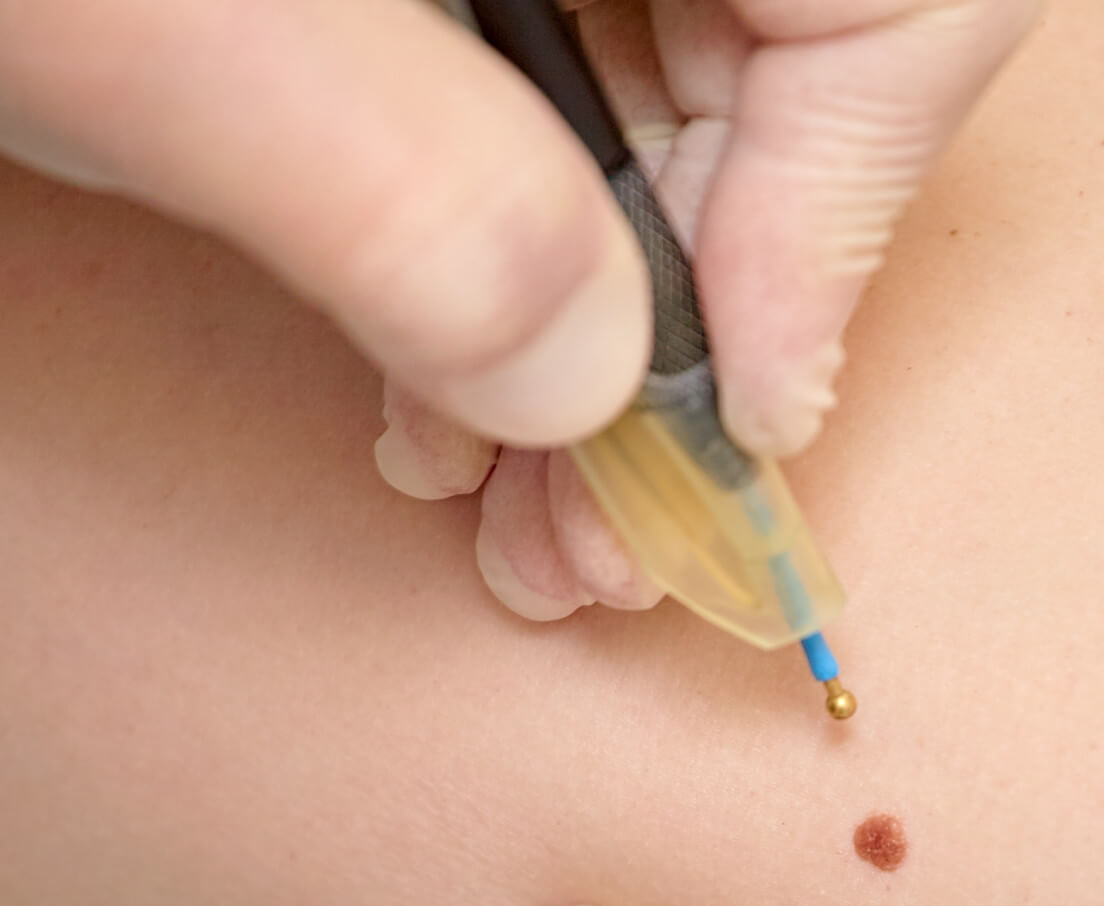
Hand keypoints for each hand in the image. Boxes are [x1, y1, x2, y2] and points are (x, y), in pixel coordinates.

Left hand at [0, 0, 1034, 622]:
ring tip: (526, 527)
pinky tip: (450, 409)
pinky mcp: (460, 15)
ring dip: (604, 357)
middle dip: (694, 345)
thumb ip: (397, 186)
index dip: (842, 216)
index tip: (741, 419)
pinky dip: (517, 293)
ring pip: (673, 131)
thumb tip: (585, 379)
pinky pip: (563, 138)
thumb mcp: (152, 27)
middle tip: (607, 544)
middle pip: (787, 85)